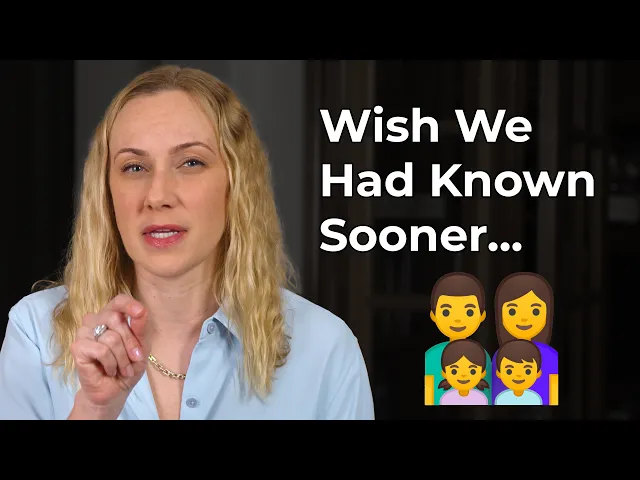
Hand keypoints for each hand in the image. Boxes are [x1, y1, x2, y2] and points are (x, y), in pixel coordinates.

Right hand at [69, 294, 148, 418]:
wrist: (114, 391)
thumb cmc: (127, 366)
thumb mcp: (141, 347)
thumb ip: (140, 329)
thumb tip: (141, 310)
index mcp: (112, 316)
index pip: (118, 300)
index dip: (129, 304)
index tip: (140, 312)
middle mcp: (96, 320)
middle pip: (116, 319)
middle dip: (131, 342)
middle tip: (135, 359)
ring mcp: (84, 333)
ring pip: (111, 336)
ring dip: (122, 357)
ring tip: (122, 368)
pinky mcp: (77, 347)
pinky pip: (101, 350)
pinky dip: (111, 363)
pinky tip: (110, 370)